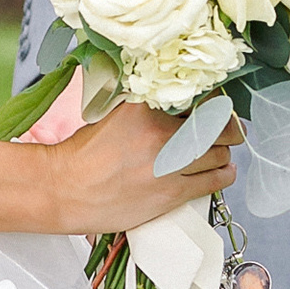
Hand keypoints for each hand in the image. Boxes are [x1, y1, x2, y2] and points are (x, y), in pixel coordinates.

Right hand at [41, 99, 236, 234]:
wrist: (63, 190)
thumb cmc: (83, 155)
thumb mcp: (113, 112)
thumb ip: (145, 103)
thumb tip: (173, 96)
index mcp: (144, 107)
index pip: (196, 94)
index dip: (211, 98)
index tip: (213, 101)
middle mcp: (160, 134)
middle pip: (215, 124)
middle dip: (225, 124)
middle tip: (226, 124)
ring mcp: (168, 166)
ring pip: (218, 153)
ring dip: (223, 150)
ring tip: (221, 149)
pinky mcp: (171, 193)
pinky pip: (213, 181)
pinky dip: (224, 174)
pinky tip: (224, 170)